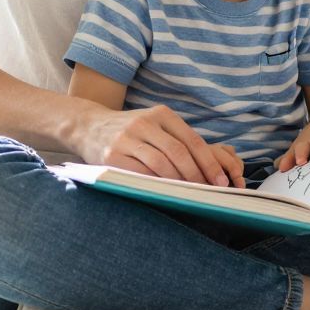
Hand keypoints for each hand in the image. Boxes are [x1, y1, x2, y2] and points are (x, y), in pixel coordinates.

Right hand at [77, 104, 239, 186]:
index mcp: (161, 114)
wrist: (88, 125)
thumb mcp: (153, 123)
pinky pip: (139, 173)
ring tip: (189, 195)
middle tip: (209, 192)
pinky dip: (155, 184)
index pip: (192, 140)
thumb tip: (207, 167)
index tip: (221, 181)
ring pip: (160, 163)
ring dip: (178, 182)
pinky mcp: (112, 155)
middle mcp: (145, 123)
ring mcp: (127, 138)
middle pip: (179, 152)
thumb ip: (176, 138)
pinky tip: (165, 193)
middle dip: (197, 175)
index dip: (209, 163)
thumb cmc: (130, 130)